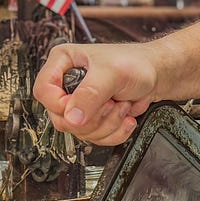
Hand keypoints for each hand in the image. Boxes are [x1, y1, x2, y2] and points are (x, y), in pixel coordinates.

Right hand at [33, 42, 157, 145]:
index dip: (62, 104)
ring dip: (107, 124)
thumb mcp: (112, 73)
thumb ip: (90, 94)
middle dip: (93, 116)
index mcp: (62, 63)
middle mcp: (66, 84)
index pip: (44, 92)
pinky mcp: (91, 118)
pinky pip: (95, 138)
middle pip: (61, 118)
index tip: (84, 105)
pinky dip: (114, 132)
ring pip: (79, 131)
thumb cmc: (135, 63)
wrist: (156, 75)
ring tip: (121, 105)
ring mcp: (78, 104)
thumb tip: (71, 117)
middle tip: (111, 102)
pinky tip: (124, 116)